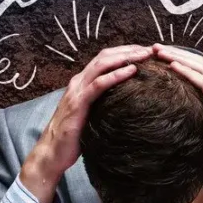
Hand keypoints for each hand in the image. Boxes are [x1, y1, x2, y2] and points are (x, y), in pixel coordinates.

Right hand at [21, 45, 152, 202]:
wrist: (52, 152)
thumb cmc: (74, 137)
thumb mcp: (91, 115)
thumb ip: (103, 104)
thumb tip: (126, 104)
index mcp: (82, 83)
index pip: (105, 59)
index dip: (125, 52)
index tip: (145, 52)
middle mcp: (78, 82)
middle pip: (105, 56)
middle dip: (129, 50)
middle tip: (151, 49)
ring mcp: (77, 91)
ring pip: (102, 65)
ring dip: (126, 57)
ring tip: (145, 55)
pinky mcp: (78, 103)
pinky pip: (99, 84)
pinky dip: (116, 75)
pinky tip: (131, 71)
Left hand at [153, 44, 202, 201]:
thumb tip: (183, 104)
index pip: (202, 66)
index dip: (181, 57)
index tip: (161, 53)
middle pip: (200, 62)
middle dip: (176, 52)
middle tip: (154, 47)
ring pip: (201, 68)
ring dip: (178, 58)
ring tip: (159, 52)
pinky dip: (188, 73)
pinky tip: (173, 66)